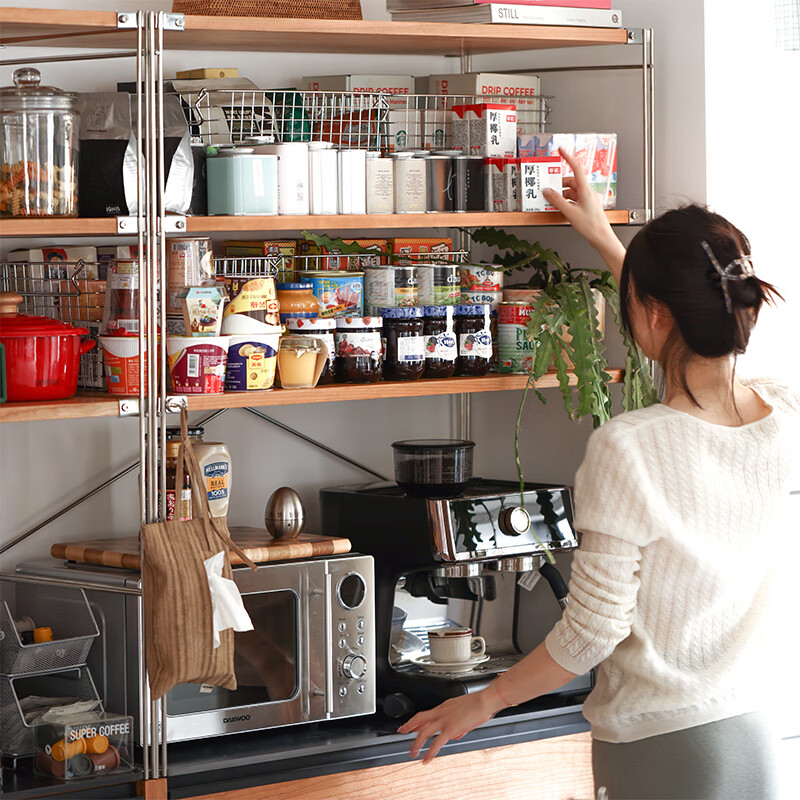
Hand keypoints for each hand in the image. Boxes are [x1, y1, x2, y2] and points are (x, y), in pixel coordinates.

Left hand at [397, 687, 503, 763]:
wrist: (484, 701)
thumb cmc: (478, 705)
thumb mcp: (464, 711)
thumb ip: (458, 724)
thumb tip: (456, 734)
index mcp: (445, 706)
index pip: (427, 713)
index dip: (417, 720)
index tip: (412, 725)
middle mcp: (441, 712)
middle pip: (420, 718)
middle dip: (409, 726)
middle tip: (402, 732)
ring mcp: (445, 720)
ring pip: (424, 732)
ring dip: (416, 743)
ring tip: (412, 753)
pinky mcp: (450, 729)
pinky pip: (437, 742)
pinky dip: (430, 752)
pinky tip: (427, 759)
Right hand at [543, 147, 625, 282]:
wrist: (602, 238)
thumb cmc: (592, 226)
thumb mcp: (570, 213)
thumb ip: (557, 201)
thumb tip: (548, 192)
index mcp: (585, 190)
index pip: (576, 168)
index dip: (568, 157)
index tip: (561, 150)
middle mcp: (587, 193)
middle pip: (571, 182)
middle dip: (559, 184)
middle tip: (548, 189)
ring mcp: (587, 200)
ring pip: (571, 192)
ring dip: (561, 195)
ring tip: (552, 201)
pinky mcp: (586, 207)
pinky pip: (573, 200)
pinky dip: (565, 202)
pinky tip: (560, 208)